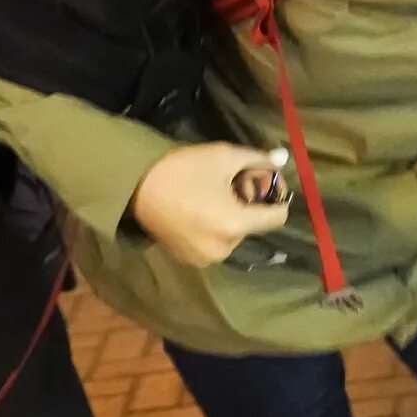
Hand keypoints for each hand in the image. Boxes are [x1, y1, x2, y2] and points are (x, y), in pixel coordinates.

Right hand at [132, 143, 292, 267]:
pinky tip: (199, 210)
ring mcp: (205, 258)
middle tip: (231, 184)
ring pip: (235, 234)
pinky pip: (215, 243)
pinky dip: (214, 228)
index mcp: (235, 224)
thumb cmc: (182, 169)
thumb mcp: (224, 156)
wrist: (135, 186)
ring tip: (212, 197)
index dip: (277, 197)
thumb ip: (258, 160)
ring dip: (232, 217)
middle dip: (249, 205)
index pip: (278, 217)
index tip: (265, 182)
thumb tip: (282, 161)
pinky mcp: (190, 260)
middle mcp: (224, 249)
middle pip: (254, 225)